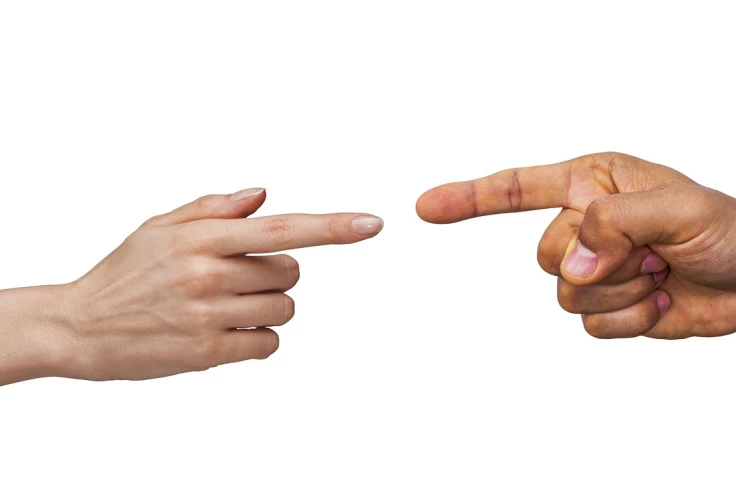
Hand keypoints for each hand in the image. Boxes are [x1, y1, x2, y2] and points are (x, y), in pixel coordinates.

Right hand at [5, 188, 382, 382]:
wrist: (79, 327)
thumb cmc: (125, 272)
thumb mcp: (160, 226)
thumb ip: (214, 208)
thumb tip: (263, 195)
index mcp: (202, 237)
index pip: (282, 228)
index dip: (333, 227)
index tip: (373, 224)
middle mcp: (208, 274)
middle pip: (292, 271)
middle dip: (274, 274)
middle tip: (234, 278)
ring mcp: (208, 315)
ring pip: (285, 309)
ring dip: (267, 307)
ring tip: (225, 306)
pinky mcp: (207, 353)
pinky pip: (268, 343)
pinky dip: (257, 338)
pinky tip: (225, 331)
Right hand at [416, 152, 735, 339]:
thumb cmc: (725, 230)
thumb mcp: (682, 208)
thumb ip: (615, 221)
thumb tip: (572, 260)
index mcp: (592, 182)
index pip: (517, 189)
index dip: (469, 198)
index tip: (425, 207)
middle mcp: (583, 222)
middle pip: (545, 253)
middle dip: (599, 260)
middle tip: (650, 252)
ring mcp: (592, 266)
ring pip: (565, 293)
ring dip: (619, 291)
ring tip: (658, 273)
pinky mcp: (605, 305)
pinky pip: (591, 324)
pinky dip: (630, 319)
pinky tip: (658, 300)